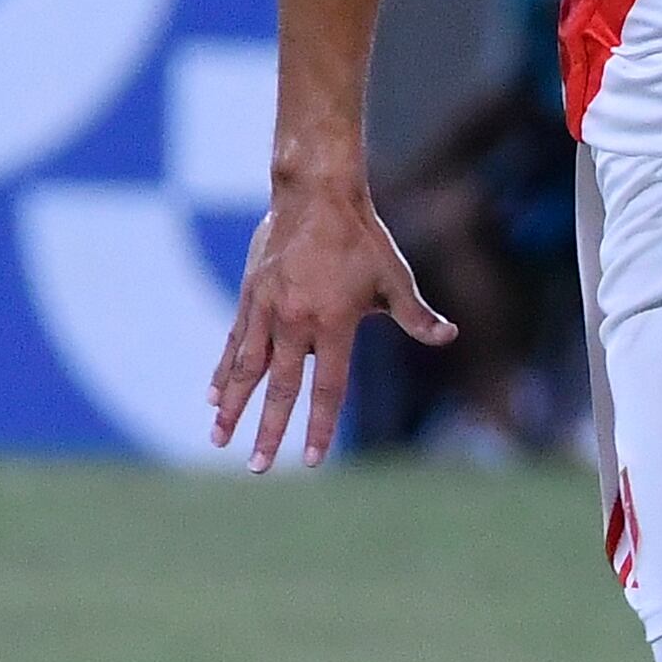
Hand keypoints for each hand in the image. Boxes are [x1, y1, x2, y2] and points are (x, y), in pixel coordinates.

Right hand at [208, 183, 452, 471]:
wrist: (315, 192)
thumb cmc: (362, 236)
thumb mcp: (395, 276)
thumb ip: (416, 314)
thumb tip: (449, 336)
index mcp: (333, 324)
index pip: (326, 388)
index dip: (319, 427)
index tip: (310, 460)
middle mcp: (295, 322)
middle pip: (281, 389)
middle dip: (268, 432)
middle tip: (257, 468)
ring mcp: (267, 309)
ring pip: (245, 369)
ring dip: (232, 407)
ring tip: (217, 439)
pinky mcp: (250, 296)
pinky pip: (233, 342)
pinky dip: (222, 371)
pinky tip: (211, 396)